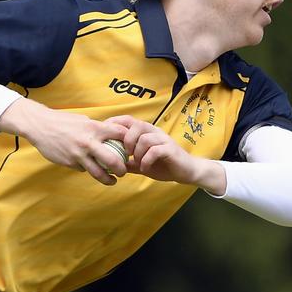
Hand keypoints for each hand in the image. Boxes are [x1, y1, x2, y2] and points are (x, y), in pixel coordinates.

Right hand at [0, 98, 128, 184]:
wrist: (40, 126)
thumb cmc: (63, 121)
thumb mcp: (83, 120)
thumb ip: (97, 128)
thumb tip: (111, 135)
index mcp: (94, 127)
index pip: (120, 134)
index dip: (129, 142)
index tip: (132, 149)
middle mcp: (88, 142)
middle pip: (113, 160)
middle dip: (122, 169)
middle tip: (124, 171)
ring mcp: (78, 154)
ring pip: (98, 172)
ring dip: (108, 179)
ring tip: (113, 181)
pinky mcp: (70, 163)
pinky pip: (83, 169)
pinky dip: (87, 169)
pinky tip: (86, 166)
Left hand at [105, 115, 226, 192]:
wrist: (187, 172)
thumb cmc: (165, 165)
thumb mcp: (142, 164)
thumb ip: (129, 162)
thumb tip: (111, 164)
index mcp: (147, 132)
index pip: (129, 120)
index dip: (115, 122)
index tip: (105, 132)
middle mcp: (155, 132)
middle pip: (136, 125)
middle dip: (126, 139)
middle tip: (125, 153)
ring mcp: (163, 139)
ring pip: (144, 138)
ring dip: (137, 152)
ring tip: (137, 163)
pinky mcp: (170, 149)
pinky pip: (154, 151)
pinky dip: (146, 160)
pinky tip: (145, 168)